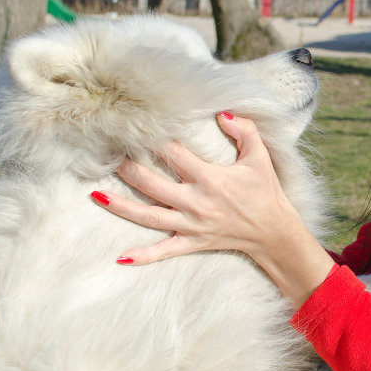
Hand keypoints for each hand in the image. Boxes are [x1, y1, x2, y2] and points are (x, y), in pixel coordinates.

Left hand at [91, 113, 333, 305]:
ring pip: (149, 216)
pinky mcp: (192, 242)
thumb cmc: (265, 193)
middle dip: (128, 170)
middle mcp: (197, 202)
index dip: (157, 141)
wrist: (274, 233)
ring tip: (96, 195)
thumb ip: (245, 131)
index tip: (139, 128)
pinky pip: (164, 251)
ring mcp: (191, 225)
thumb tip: (222, 113)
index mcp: (211, 179)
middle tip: (108, 156)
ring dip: (121, 206)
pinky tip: (122, 257)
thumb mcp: (260, 158)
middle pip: (153, 185)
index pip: (176, 156)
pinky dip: (144, 256)